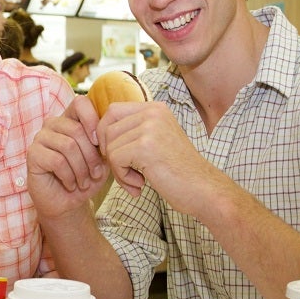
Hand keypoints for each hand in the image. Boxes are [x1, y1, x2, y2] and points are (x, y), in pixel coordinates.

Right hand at [27, 95, 108, 216]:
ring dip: (81, 169)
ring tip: (84, 182)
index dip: (93, 120)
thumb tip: (110, 132)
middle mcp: (52, 124)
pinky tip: (70, 184)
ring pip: (68, 145)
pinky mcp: (32, 154)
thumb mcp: (101, 159)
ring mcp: (40, 138)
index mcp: (70, 119)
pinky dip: (69, 176)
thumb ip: (105, 142)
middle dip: (91, 155)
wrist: (67, 203)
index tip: (100, 144)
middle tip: (96, 174)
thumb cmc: (85, 178)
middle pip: (77, 129)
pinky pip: (56, 160)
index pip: (80, 102)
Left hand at [98, 100, 217, 212]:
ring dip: (118, 169)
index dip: (104, 134)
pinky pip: (115, 159)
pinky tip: (140, 185)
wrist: (204, 190)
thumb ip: (133, 133)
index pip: (113, 111)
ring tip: (137, 180)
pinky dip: (122, 177)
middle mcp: (153, 113)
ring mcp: (150, 128)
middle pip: (106, 128)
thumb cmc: (178, 172)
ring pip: (109, 146)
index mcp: (155, 108)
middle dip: (109, 153)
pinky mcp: (145, 146)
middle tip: (126, 172)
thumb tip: (95, 134)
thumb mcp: (156, 142)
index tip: (112, 154)